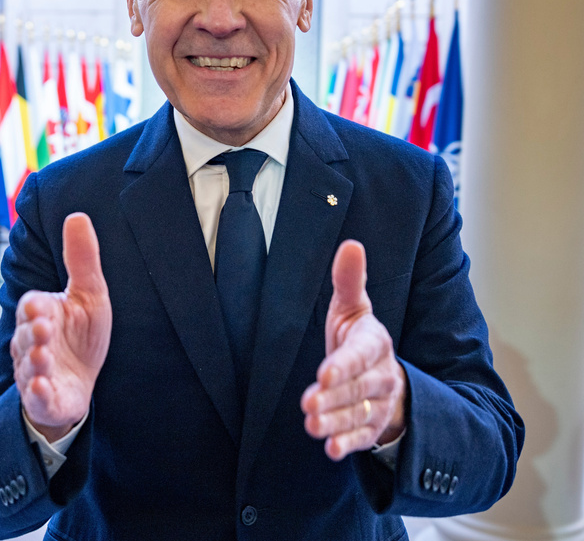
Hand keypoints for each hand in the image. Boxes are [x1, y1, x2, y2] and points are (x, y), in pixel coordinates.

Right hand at [11, 213, 111, 443]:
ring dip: (34, 361)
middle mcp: (31, 342)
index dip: (34, 308)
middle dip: (32, 333)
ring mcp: (34, 372)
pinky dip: (37, 392)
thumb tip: (77, 214)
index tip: (40, 307)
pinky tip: (41, 387)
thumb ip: (81, 258)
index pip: (31, 306)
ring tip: (43, 356)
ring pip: (28, 365)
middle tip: (43, 329)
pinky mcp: (43, 398)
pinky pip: (35, 396)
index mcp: (41, 315)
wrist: (79, 383)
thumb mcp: (88, 294)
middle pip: (25, 336)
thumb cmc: (80, 334)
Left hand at [301, 240, 406, 460]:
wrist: (385, 376)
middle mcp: (381, 374)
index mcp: (374, 343)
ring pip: (358, 413)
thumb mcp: (353, 308)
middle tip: (308, 404)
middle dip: (334, 396)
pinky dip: (348, 444)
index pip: (360, 354)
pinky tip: (330, 449)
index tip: (325, 372)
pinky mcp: (373, 426)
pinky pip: (362, 437)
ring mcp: (378, 402)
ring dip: (335, 422)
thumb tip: (351, 243)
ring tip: (312, 425)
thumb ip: (349, 280)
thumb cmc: (359, 338)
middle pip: (357, 387)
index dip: (344, 364)